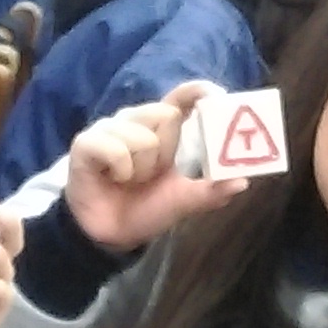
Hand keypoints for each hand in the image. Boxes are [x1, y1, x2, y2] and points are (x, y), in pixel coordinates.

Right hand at [60, 81, 252, 254]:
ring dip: (140, 168)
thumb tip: (241, 182)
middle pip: (165, 114)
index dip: (198, 92)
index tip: (217, 96)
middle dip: (165, 151)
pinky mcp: (86, 143)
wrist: (110, 235)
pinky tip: (112, 178)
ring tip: (128, 180)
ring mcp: (109, 129)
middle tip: (151, 175)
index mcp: (162, 129)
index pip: (182, 97)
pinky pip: (114, 147)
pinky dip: (120, 169)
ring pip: (141, 135)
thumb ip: (211, 191)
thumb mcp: (183, 201)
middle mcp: (136, 121)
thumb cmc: (145, 209)